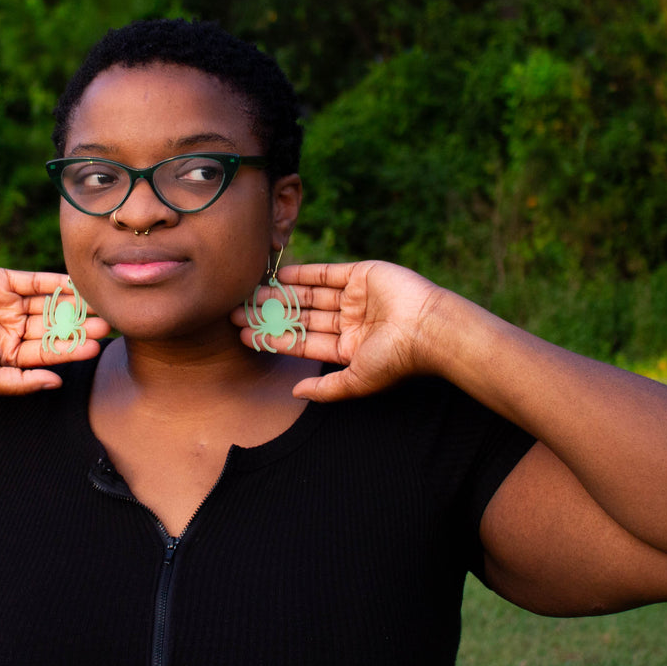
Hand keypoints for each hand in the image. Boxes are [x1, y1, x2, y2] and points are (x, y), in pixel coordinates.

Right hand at [0, 267, 109, 394]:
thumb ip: (19, 383)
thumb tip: (56, 384)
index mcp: (13, 354)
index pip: (49, 352)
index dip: (72, 349)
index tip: (95, 347)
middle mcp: (15, 328)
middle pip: (54, 326)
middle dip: (79, 325)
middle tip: (107, 323)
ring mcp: (10, 304)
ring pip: (48, 303)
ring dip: (72, 304)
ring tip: (97, 304)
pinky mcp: (1, 280)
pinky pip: (33, 281)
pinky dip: (54, 281)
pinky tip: (75, 283)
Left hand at [234, 260, 450, 401]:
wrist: (428, 328)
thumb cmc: (396, 359)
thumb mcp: (356, 381)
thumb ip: (325, 389)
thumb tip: (295, 392)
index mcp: (348, 348)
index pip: (302, 342)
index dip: (274, 338)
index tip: (244, 335)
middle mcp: (350, 322)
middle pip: (301, 316)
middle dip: (271, 315)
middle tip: (238, 311)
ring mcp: (355, 297)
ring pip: (310, 294)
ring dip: (281, 294)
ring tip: (251, 294)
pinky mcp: (362, 275)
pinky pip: (327, 273)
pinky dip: (304, 272)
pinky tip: (279, 276)